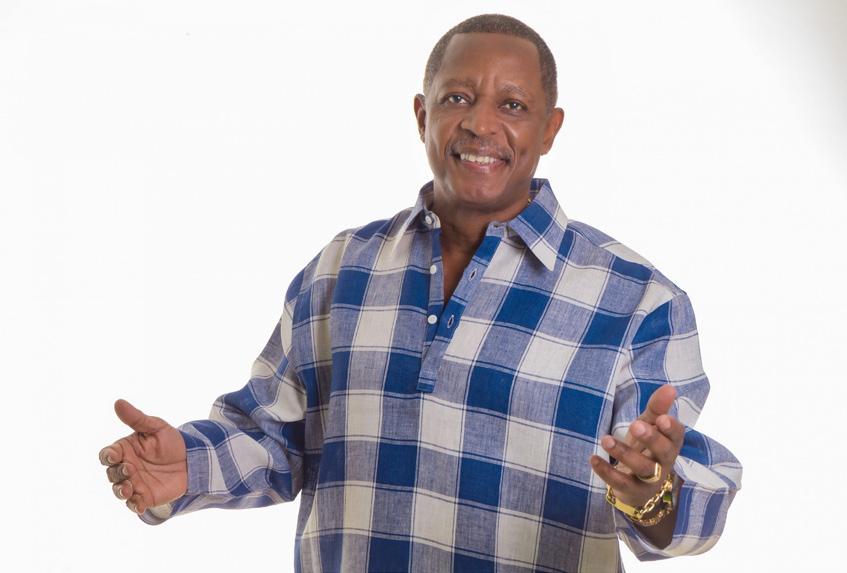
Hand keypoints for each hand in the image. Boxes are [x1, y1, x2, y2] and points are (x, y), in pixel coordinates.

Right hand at [98, 399, 187, 514]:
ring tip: (129, 488)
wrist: (192, 459)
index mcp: (124, 450)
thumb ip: (137, 418)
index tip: (114, 455)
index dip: (107, 456)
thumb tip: (118, 402)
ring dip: (121, 491)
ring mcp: (134, 484)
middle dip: (117, 473)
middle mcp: (125, 468)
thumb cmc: (171, 441)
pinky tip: (139, 505)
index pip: (107, 455)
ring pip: (119, 490)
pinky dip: (134, 506)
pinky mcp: (145, 497)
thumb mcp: (156, 427)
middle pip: (111, 473)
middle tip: (129, 469)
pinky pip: (134, 504)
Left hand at [589, 384, 684, 509]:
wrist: (637, 486)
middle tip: (636, 425)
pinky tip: (593, 459)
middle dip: (651, 438)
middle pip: (664, 452)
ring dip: (624, 453)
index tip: (662, 419)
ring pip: (643, 468)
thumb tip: (670, 387)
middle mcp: (664, 462)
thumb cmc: (645, 449)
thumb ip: (656, 408)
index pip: (676, 435)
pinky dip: (606, 471)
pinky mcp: (633, 490)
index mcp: (670, 443)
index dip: (671, 428)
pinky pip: (621, 483)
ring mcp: (650, 479)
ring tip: (606, 440)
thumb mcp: (649, 426)